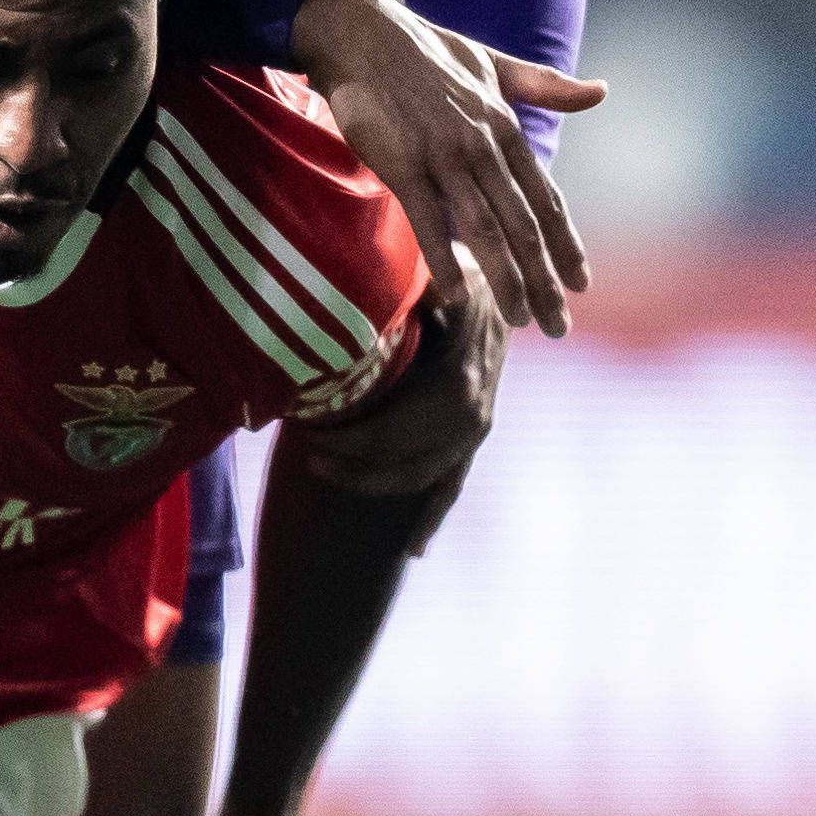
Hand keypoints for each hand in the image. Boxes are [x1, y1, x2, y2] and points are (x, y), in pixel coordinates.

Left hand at [285, 277, 499, 495]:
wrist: (506, 294)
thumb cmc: (463, 280)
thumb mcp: (441, 274)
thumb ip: (419, 287)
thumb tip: (396, 294)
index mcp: (457, 384)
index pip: (390, 432)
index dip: (347, 440)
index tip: (309, 432)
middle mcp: (471, 417)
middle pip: (400, 461)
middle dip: (350, 464)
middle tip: (309, 456)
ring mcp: (476, 431)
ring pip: (421, 476)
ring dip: (372, 482)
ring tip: (327, 471)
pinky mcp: (476, 437)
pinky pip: (452, 482)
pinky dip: (431, 511)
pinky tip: (414, 540)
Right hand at [286, 0, 604, 338]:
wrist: (361, 31)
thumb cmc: (426, 50)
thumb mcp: (493, 64)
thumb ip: (545, 86)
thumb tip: (601, 91)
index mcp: (505, 125)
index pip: (546, 197)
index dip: (565, 244)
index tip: (582, 283)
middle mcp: (482, 144)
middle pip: (523, 224)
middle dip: (545, 279)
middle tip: (560, 325)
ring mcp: (442, 154)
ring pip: (485, 228)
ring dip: (506, 279)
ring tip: (522, 320)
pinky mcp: (401, 161)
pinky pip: (428, 219)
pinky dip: (444, 258)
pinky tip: (457, 294)